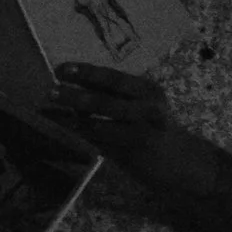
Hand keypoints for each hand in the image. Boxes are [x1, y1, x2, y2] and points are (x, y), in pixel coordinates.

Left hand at [45, 63, 227, 199]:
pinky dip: (77, 128)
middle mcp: (149, 106)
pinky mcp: (135, 149)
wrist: (182, 162)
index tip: (61, 69)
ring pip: (103, 117)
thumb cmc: (155, 131)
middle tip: (51, 89)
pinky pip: (100, 136)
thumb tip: (71, 88)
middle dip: (77, 92)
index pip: (115, 78)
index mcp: (149, 91)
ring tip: (49, 105)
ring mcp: (142, 128)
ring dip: (73, 111)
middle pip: (108, 96)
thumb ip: (111, 98)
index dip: (87, 72)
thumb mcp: (139, 108)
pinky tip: (60, 122)